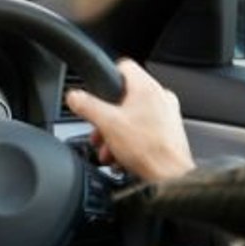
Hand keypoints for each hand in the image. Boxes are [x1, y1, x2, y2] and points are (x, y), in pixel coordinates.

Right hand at [65, 59, 194, 181]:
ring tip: (108, 151)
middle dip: (107, 118)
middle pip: (125, 98)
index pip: (124, 67)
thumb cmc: (148, 150)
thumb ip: (87, 106)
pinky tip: (122, 158)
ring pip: (133, 117)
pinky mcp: (169, 134)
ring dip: (115, 134)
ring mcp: (167, 116)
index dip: (107, 78)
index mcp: (147, 88)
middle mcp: (161, 98)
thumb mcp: (107, 123)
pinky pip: (143, 132)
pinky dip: (130, 143)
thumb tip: (73, 97)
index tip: (98, 93)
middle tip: (99, 132)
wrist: (171, 178)